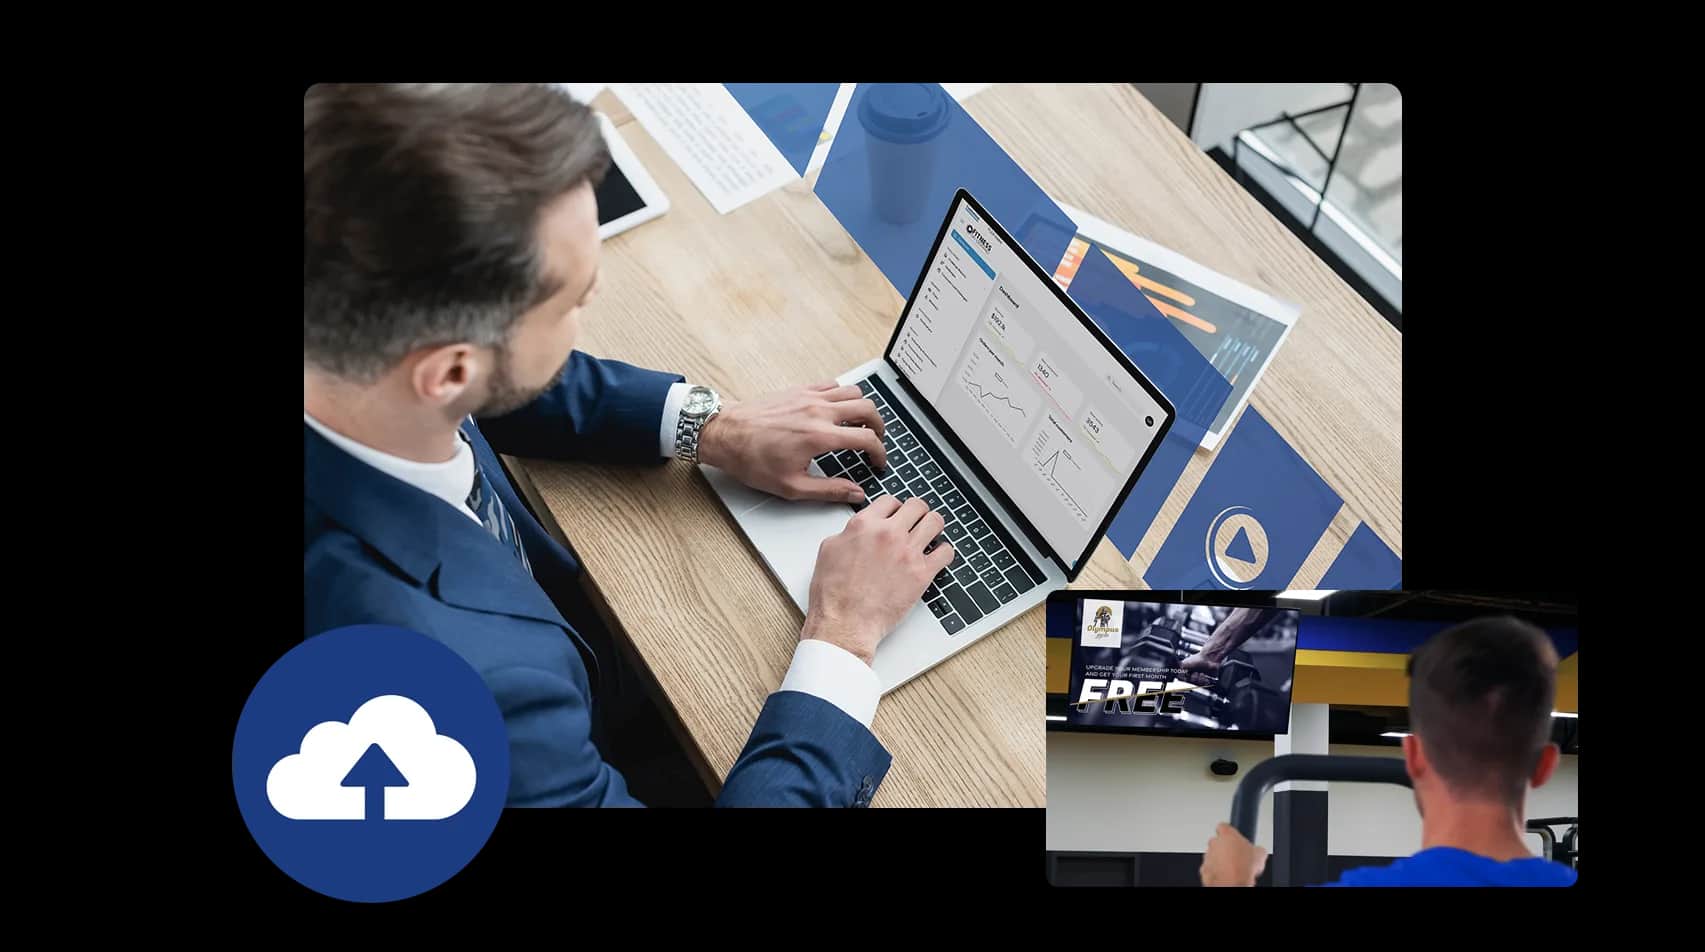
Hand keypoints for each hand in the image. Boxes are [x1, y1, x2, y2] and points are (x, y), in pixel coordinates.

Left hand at [696, 382, 886, 503]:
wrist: (724, 434)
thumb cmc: (751, 459)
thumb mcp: (791, 486)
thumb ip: (829, 491)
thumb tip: (854, 493)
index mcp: (820, 436)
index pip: (867, 439)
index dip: (880, 453)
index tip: (878, 462)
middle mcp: (819, 411)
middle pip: (868, 408)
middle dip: (879, 427)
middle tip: (876, 441)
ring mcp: (809, 396)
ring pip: (853, 391)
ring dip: (862, 408)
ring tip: (859, 425)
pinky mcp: (799, 389)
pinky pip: (832, 385)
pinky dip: (842, 395)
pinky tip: (836, 411)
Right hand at [801, 496, 954, 664]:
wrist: (845, 622)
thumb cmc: (833, 594)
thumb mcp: (829, 550)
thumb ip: (849, 533)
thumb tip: (859, 529)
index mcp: (864, 525)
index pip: (890, 501)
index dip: (895, 507)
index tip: (897, 514)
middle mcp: (888, 534)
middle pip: (917, 506)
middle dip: (917, 512)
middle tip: (916, 521)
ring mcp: (908, 552)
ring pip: (935, 522)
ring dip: (933, 526)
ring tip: (930, 534)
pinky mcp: (922, 573)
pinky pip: (946, 552)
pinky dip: (944, 552)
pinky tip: (937, 557)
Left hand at [1200, 823, 1266, 885]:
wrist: (1232, 882)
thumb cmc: (1243, 867)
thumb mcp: (1260, 854)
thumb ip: (1255, 848)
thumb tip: (1259, 852)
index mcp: (1227, 834)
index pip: (1224, 826)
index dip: (1230, 833)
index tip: (1235, 838)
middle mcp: (1214, 842)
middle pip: (1218, 842)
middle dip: (1225, 848)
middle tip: (1236, 856)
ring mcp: (1207, 856)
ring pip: (1213, 855)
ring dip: (1220, 860)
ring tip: (1233, 868)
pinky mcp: (1204, 869)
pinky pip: (1210, 867)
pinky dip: (1216, 871)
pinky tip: (1226, 875)